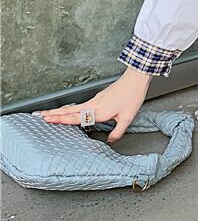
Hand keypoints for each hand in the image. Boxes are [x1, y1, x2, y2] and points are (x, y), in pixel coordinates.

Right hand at [31, 67, 151, 142]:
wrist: (136, 79)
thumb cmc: (132, 96)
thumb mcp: (127, 118)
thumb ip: (117, 132)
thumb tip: (111, 141)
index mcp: (99, 111)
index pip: (76, 117)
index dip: (61, 119)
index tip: (47, 119)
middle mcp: (94, 104)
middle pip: (69, 110)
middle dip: (53, 113)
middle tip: (39, 115)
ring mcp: (95, 100)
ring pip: (73, 107)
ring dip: (59, 110)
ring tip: (48, 113)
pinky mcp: (98, 97)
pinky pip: (80, 105)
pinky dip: (70, 108)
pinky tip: (68, 110)